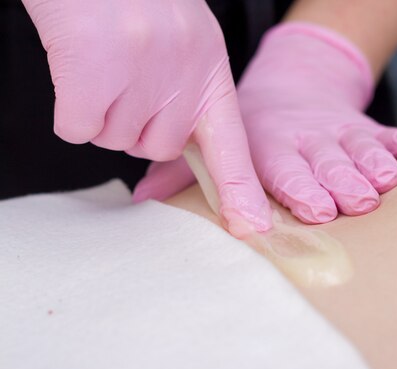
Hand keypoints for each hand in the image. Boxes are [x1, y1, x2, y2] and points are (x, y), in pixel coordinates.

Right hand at [23, 0, 271, 232]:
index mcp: (209, 66)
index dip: (240, 189)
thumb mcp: (180, 38)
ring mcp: (139, 71)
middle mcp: (182, 71)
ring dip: (100, 112)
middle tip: (122, 74)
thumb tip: (167, 143)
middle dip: (135, 124)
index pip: (233, 143)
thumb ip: (185, 89)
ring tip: (100, 62)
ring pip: (114, 140)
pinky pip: (77, 129)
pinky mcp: (93, 70)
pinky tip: (75, 65)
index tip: (252, 226)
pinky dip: (69, 108)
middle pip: (157, 148)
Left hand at [134, 22, 396, 224]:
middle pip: (326, 162)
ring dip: (374, 165)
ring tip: (387, 180)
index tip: (310, 211)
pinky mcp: (362, 126)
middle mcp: (305, 138)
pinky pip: (384, 132)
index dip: (297, 189)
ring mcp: (337, 131)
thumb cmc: (254, 124)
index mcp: (269, 144)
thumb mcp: (215, 138)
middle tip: (356, 201)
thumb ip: (182, 169)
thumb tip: (143, 199)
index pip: (282, 169)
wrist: (295, 84)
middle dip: (341, 182)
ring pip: (358, 148)